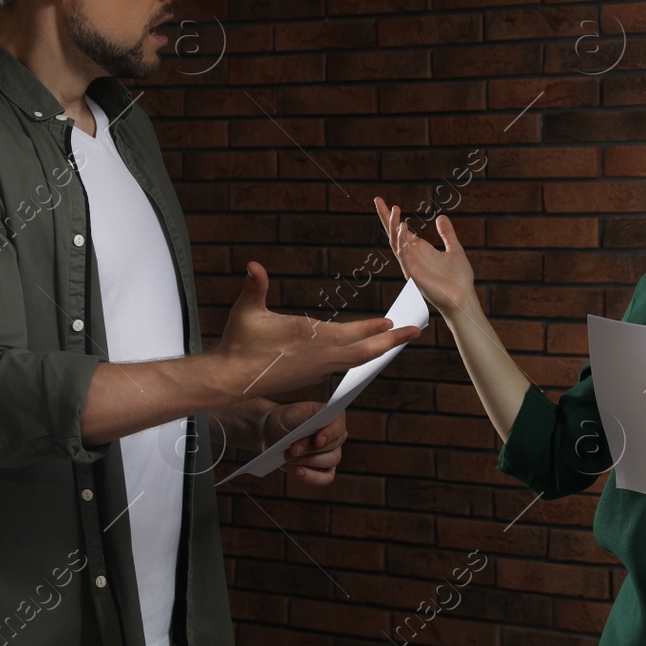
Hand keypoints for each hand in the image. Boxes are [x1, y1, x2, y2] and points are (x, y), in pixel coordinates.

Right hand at [217, 261, 420, 397]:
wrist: (230, 380)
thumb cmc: (237, 343)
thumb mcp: (245, 312)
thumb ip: (254, 287)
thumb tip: (253, 266)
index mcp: (306, 339)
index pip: (348, 335)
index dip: (372, 330)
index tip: (393, 323)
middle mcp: (318, 357)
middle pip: (363, 353)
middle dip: (391, 342)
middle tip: (415, 332)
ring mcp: (317, 369)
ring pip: (357, 361)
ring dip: (380, 349)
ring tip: (399, 338)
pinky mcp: (313, 375)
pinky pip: (346, 365)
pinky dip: (362, 356)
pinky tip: (370, 350)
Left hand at [260, 400, 345, 485]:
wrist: (272, 434)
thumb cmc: (285, 420)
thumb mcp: (292, 413)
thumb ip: (309, 415)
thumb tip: (322, 417)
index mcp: (331, 417)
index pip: (339, 424)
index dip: (331, 433)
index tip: (318, 440)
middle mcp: (335, 436)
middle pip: (333, 446)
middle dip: (310, 449)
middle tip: (292, 449)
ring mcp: (331, 454)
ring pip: (329, 461)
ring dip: (307, 461)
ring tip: (289, 457)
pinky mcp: (324, 470)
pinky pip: (326, 478)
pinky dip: (312, 477)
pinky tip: (298, 472)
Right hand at [372, 196, 475, 318]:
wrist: (463, 298)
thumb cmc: (459, 278)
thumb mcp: (455, 249)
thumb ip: (446, 233)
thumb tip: (441, 216)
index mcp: (419, 250)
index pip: (401, 230)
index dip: (392, 217)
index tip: (385, 202)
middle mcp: (412, 257)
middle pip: (393, 234)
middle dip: (386, 218)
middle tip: (378, 200)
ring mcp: (411, 266)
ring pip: (396, 243)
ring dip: (394, 226)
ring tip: (394, 210)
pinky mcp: (414, 275)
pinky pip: (404, 257)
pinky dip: (401, 243)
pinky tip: (402, 229)